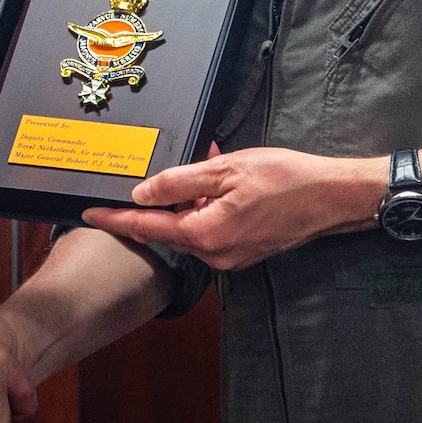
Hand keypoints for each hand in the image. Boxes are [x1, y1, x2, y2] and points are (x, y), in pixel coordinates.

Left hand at [80, 144, 383, 270]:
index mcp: (204, 234)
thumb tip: (141, 192)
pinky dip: (209, 206)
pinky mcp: (244, 253)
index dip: (115, 218)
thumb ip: (178, 182)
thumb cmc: (285, 179)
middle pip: (169, 228)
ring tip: (213, 165)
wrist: (333, 197)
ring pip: (191, 227)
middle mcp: (214, 255)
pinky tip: (224, 181)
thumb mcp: (225, 170)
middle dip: (165, 197)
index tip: (88, 213)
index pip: (145, 226)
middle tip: (179, 166)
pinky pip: (212, 229)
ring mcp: (230, 258)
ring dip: (191, 199)